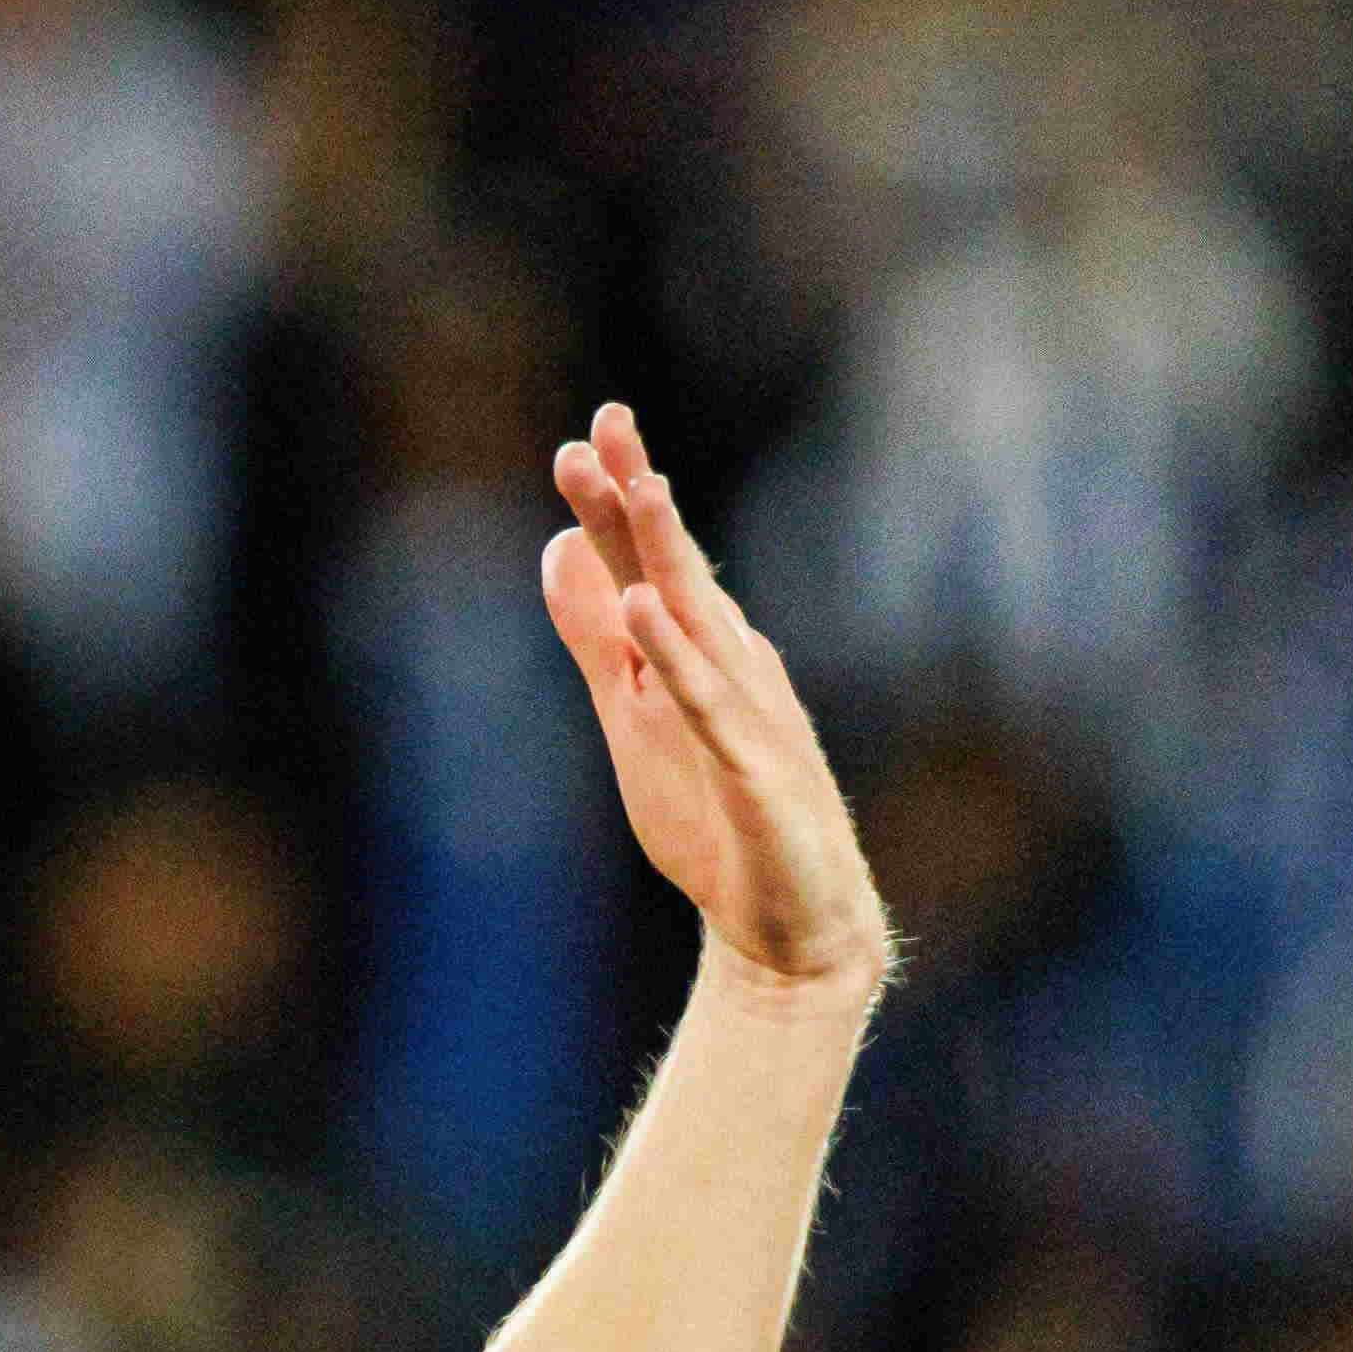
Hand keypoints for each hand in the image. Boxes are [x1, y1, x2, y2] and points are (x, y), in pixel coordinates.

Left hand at [539, 402, 890, 996]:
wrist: (791, 928)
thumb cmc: (716, 819)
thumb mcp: (635, 718)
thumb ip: (599, 638)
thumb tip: (561, 548)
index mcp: (700, 653)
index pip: (652, 567)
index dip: (618, 504)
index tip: (582, 439)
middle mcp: (733, 669)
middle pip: (680, 572)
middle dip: (642, 498)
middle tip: (609, 423)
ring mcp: (750, 717)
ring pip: (705, 623)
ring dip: (671, 554)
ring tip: (639, 486)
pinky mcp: (757, 773)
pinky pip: (712, 708)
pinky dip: (679, 659)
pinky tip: (645, 612)